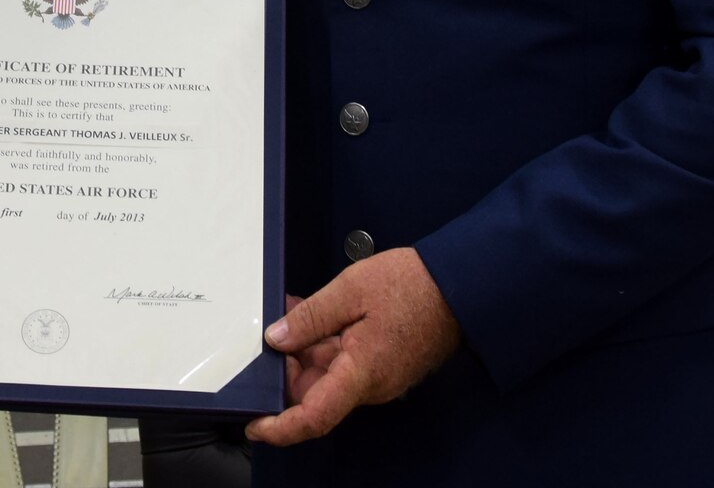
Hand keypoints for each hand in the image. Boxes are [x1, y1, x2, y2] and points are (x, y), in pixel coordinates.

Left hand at [246, 248, 459, 447]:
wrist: (458, 285)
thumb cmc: (413, 286)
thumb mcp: (351, 289)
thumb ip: (311, 317)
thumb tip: (277, 339)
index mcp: (362, 373)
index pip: (314, 417)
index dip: (280, 427)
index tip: (254, 425)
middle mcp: (371, 386)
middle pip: (315, 394)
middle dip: (288, 368)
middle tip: (273, 332)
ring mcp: (378, 377)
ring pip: (328, 376)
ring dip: (305, 351)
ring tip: (293, 311)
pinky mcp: (382, 365)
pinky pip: (344, 364)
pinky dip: (325, 344)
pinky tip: (314, 315)